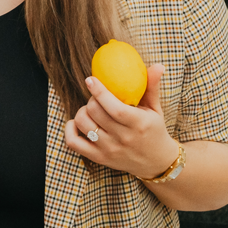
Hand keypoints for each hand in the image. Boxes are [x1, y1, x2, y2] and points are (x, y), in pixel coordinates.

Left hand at [65, 65, 179, 178]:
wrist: (156, 162)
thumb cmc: (154, 130)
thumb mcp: (155, 109)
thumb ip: (152, 87)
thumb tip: (157, 65)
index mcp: (138, 124)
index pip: (114, 108)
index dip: (99, 92)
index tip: (90, 79)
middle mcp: (123, 138)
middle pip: (95, 113)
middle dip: (91, 100)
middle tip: (95, 97)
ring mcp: (109, 150)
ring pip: (83, 125)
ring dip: (82, 112)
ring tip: (90, 110)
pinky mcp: (99, 158)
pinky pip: (74, 143)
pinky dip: (70, 129)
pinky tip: (76, 122)